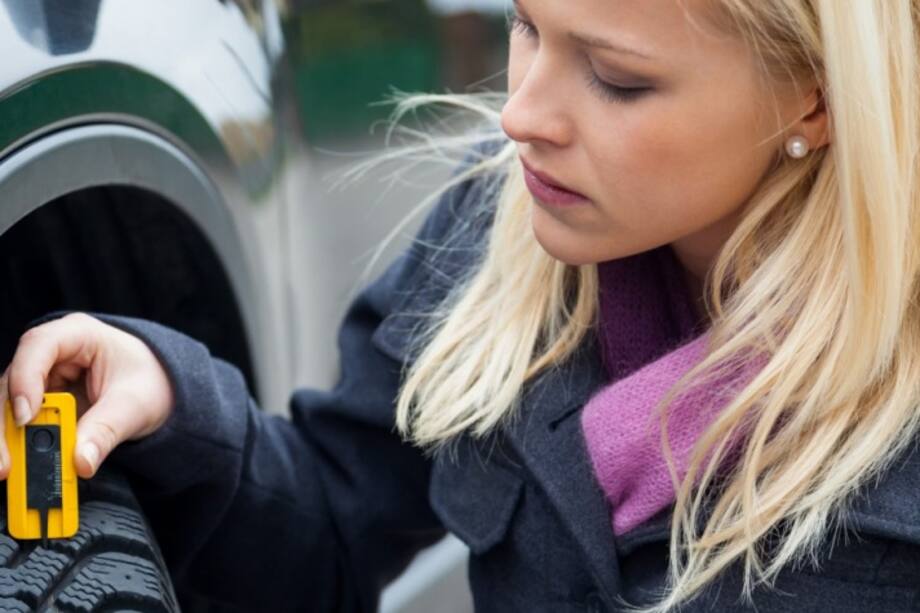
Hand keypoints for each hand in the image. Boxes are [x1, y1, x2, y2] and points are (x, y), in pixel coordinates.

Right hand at [0, 312, 174, 478]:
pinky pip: (22, 424)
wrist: (162, 388)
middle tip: (6, 463)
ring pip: (9, 405)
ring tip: (9, 471)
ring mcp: (43, 378)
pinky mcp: (41, 402)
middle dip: (6, 423)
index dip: (25, 379)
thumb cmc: (151, 382)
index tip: (25, 417)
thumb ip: (107, 430)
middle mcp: (52, 353)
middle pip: (13, 381)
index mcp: (78, 334)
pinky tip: (20, 469)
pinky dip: (20, 446)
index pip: (38, 346)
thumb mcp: (136, 405)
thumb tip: (81, 462)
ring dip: (7, 439)